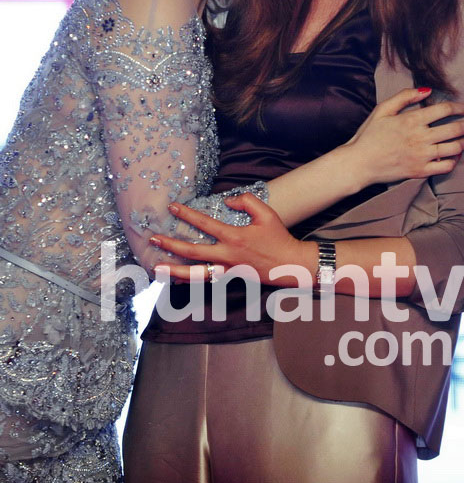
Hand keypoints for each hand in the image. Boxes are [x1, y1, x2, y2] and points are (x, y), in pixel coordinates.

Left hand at [151, 194, 317, 286]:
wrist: (290, 265)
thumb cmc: (279, 238)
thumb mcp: (266, 213)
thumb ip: (246, 201)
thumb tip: (227, 201)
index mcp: (234, 237)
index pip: (204, 223)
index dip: (186, 214)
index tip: (172, 207)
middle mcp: (226, 255)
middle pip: (192, 252)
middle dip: (170, 245)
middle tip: (153, 240)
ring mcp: (227, 270)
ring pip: (195, 274)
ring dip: (174, 272)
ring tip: (157, 270)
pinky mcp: (230, 279)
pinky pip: (205, 281)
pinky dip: (190, 281)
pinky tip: (177, 280)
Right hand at [345, 87, 463, 186]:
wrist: (359, 163)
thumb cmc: (369, 135)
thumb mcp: (382, 109)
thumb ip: (404, 97)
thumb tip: (426, 90)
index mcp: (412, 120)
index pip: (444, 110)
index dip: (458, 107)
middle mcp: (420, 138)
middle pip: (454, 129)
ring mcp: (422, 156)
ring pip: (454, 148)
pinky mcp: (421, 171)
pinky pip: (445, 166)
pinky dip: (454, 160)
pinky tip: (455, 156)